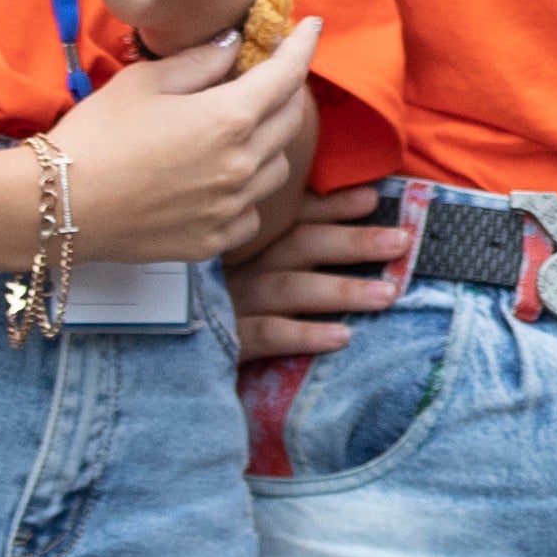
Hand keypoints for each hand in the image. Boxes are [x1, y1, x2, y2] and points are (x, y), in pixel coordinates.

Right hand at [41, 18, 327, 267]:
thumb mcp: (143, 82)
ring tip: (235, 131)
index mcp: (228, 118)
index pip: (286, 75)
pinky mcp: (214, 240)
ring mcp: (230, 208)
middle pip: (289, 120)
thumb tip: (234, 45)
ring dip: (267, 143)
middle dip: (286, 92)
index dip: (303, 46)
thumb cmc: (95, 137)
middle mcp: (241, 165)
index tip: (313, 27)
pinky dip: (246, 190)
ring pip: (276, 168)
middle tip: (269, 77)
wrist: (56, 206)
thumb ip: (199, 61)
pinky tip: (217, 179)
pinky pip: (251, 210)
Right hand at [233, 182, 418, 361]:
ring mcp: (229, 303)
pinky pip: (265, 335)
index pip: (292, 219)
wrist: (155, 359)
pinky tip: (342, 337)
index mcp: (246, 246)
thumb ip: (290, 247)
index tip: (372, 198)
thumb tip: (358, 208)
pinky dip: (303, 334)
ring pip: (288, 289)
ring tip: (387, 295)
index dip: (331, 207)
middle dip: (352, 242)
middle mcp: (238, 268)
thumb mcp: (247, 270)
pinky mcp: (222, 342)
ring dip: (340, 290)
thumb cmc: (215, 308)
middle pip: (299, 246)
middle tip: (401, 242)